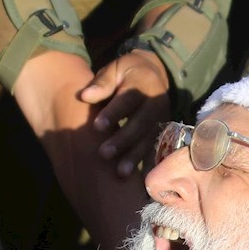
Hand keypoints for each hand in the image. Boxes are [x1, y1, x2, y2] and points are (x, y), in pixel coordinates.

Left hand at [78, 48, 172, 176]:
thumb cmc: (126, 73)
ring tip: (120, 172)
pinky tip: (139, 181)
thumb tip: (85, 96)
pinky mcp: (163, 132)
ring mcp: (162, 119)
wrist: (154, 73)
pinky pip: (156, 150)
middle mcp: (156, 103)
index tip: (97, 126)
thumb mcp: (115, 68)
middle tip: (103, 154)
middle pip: (141, 124)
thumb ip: (102, 82)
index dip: (114, 113)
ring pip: (149, 140)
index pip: (128, 100)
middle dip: (123, 140)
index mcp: (143, 84)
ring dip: (135, 156)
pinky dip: (147, 165)